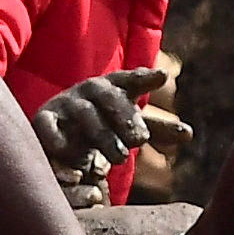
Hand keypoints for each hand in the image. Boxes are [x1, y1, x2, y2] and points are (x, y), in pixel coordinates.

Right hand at [30, 66, 181, 201]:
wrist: (60, 131)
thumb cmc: (103, 126)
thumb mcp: (130, 127)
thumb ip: (158, 130)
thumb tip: (189, 134)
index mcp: (114, 88)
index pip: (130, 79)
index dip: (145, 77)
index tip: (162, 76)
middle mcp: (90, 90)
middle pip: (109, 97)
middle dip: (125, 116)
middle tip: (140, 140)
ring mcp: (66, 104)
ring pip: (84, 113)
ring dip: (102, 134)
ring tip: (121, 157)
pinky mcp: (44, 120)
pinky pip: (47, 126)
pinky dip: (57, 138)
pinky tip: (68, 153)